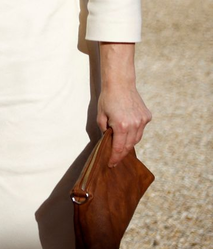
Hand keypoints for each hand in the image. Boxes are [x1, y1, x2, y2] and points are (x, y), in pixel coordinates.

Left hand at [96, 42, 150, 166]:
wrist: (120, 84)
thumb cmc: (108, 99)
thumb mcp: (100, 116)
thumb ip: (105, 130)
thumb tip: (108, 140)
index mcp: (121, 126)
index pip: (119, 148)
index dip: (115, 158)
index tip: (111, 164)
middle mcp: (135, 125)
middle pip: (129, 145)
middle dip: (122, 153)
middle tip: (115, 159)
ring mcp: (143, 121)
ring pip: (136, 139)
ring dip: (129, 143)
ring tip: (121, 147)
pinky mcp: (147, 117)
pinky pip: (141, 129)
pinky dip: (134, 132)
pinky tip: (128, 131)